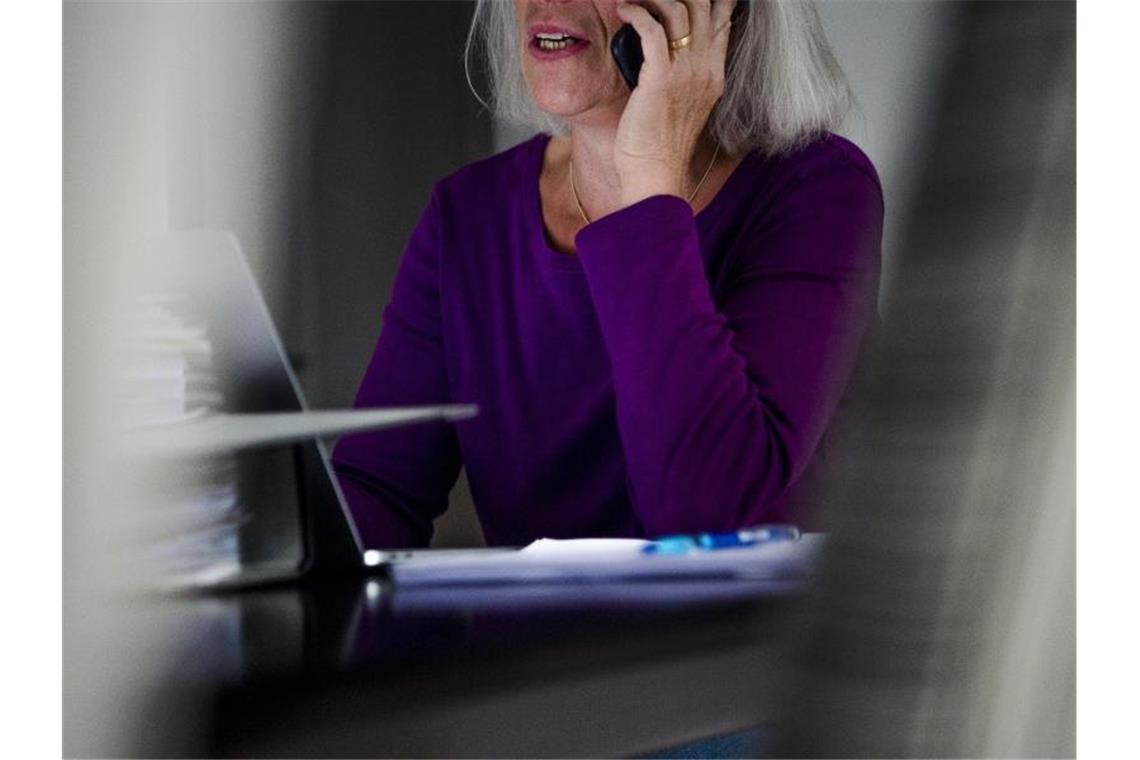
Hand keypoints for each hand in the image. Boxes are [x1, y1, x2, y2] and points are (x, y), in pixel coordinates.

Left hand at [613, 0, 734, 206]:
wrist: (656, 175)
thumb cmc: (661, 146)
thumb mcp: (683, 105)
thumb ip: (683, 76)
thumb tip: (664, 52)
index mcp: (714, 74)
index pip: (722, 19)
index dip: (711, 0)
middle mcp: (705, 68)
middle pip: (702, 6)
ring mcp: (685, 72)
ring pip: (679, 9)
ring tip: (634, 0)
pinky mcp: (659, 78)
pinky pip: (651, 29)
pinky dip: (636, 13)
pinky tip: (624, 11)